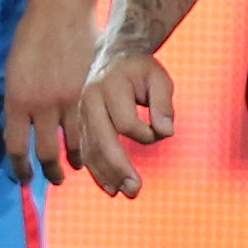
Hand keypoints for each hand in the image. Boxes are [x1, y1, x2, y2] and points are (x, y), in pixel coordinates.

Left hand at [4, 0, 102, 183]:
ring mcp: (65, 100)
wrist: (61, 10)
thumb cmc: (31, 34)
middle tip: (52, 179)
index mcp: (15, 99)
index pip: (14, 145)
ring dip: (72, 159)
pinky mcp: (85, 93)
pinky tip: (89, 147)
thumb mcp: (14, 70)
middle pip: (43, 151)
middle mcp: (39, 106)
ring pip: (70, 143)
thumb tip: (20, 121)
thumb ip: (18, 98)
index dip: (19, 166)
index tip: (24, 178)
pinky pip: (86, 126)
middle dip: (47, 170)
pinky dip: (87, 141)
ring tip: (73, 167)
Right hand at [68, 45, 177, 200]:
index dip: (146, 134)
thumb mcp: (160, 78)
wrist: (114, 55)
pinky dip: (97, 170)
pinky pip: (86, 151)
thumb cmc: (141, 69)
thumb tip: (166, 132)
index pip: (126, 123)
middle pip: (102, 141)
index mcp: (110, 86)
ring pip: (91, 150)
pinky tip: (109, 186)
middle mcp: (90, 100)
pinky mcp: (80, 123)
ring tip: (124, 193)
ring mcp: (82, 113)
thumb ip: (164, 104)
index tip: (159, 131)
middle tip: (135, 191)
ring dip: (107, 175)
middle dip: (119, 169)